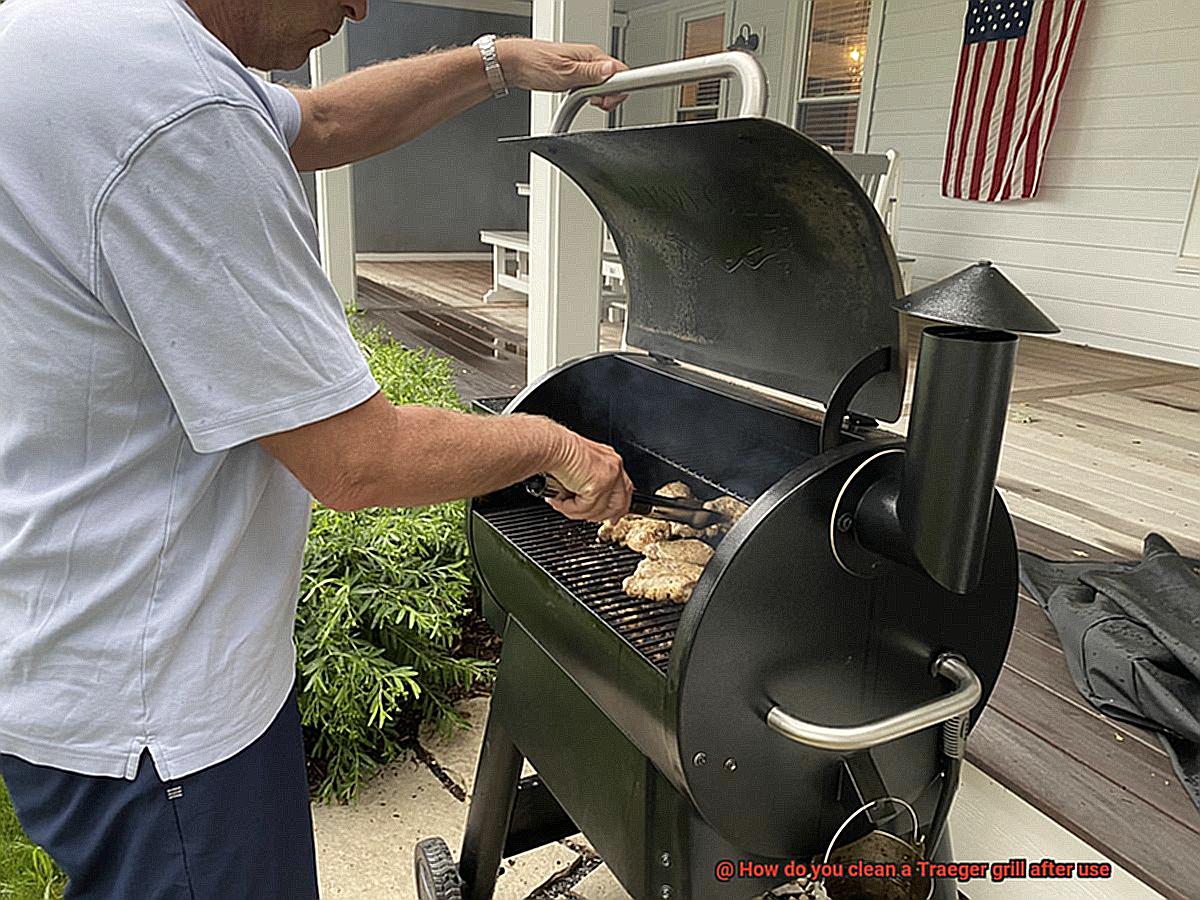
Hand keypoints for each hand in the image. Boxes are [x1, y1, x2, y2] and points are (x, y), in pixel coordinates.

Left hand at [497, 38, 628, 111]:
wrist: (516, 64)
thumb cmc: (535, 64)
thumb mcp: (566, 73)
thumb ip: (591, 73)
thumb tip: (612, 70)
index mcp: (592, 54)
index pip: (620, 71)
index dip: (618, 89)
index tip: (607, 100)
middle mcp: (590, 59)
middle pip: (615, 80)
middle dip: (609, 96)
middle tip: (595, 102)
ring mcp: (584, 67)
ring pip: (605, 85)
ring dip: (599, 97)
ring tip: (585, 99)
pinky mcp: (577, 75)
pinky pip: (593, 86)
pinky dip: (590, 95)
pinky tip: (581, 98)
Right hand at [544, 426, 631, 522]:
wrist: (550, 446)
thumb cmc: (556, 451)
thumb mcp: (578, 468)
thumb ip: (587, 483)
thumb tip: (584, 501)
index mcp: (611, 462)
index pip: (624, 490)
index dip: (618, 508)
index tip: (612, 519)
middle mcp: (614, 467)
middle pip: (619, 504)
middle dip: (602, 516)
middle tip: (584, 517)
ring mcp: (609, 477)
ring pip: (599, 510)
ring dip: (577, 512)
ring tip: (560, 503)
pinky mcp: (598, 486)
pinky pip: (585, 508)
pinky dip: (568, 508)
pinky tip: (558, 500)